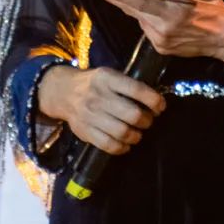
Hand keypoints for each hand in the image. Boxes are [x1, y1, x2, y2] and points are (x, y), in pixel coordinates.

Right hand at [38, 64, 165, 154]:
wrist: (63, 92)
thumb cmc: (94, 84)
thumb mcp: (109, 75)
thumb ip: (128, 85)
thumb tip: (154, 100)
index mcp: (107, 79)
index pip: (137, 90)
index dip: (154, 100)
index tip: (160, 106)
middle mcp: (99, 97)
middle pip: (133, 114)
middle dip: (147, 120)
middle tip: (148, 120)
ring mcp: (91, 116)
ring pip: (123, 132)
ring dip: (136, 135)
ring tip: (138, 133)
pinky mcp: (86, 132)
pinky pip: (109, 145)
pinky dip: (122, 148)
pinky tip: (126, 144)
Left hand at [95, 0, 223, 65]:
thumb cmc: (212, 6)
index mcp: (174, 7)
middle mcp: (164, 25)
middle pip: (134, 8)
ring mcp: (161, 39)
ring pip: (139, 19)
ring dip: (133, 7)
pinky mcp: (161, 48)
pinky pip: (148, 29)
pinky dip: (147, 19)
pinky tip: (154, 15)